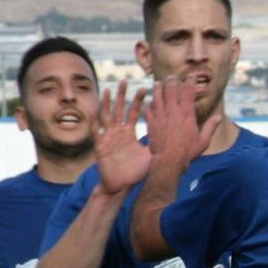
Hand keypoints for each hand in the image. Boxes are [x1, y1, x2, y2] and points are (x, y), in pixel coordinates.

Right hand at [94, 81, 151, 197]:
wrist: (121, 186)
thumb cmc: (136, 172)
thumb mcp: (150, 154)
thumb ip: (158, 143)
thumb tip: (175, 136)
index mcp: (130, 133)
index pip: (135, 112)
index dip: (139, 100)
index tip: (145, 87)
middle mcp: (118, 132)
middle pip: (120, 109)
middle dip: (122, 95)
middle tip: (125, 80)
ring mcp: (108, 138)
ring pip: (107, 116)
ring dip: (107, 103)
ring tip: (109, 90)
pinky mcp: (100, 147)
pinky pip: (96, 133)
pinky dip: (94, 122)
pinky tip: (93, 111)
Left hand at [146, 78, 220, 170]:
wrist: (168, 161)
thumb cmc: (188, 152)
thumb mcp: (203, 141)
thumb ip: (211, 127)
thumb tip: (219, 118)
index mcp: (186, 114)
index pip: (188, 92)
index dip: (190, 82)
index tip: (191, 75)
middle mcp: (172, 112)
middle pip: (171, 91)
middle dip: (172, 82)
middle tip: (172, 76)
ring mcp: (160, 117)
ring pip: (157, 97)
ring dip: (158, 89)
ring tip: (157, 83)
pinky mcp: (151, 124)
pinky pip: (148, 110)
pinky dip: (148, 104)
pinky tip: (148, 102)